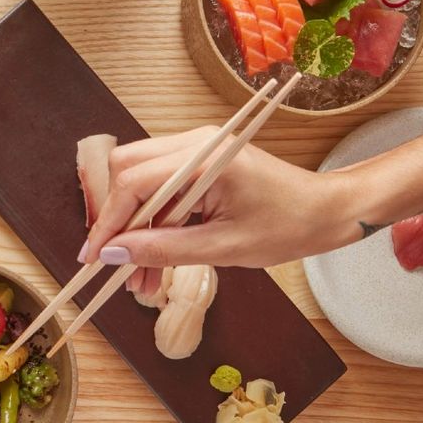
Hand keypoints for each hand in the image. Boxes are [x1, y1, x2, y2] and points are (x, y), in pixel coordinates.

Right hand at [80, 127, 359, 277]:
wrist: (329, 211)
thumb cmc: (288, 227)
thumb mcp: (224, 249)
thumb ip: (165, 250)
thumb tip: (114, 254)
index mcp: (204, 157)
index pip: (134, 181)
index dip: (108, 221)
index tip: (94, 257)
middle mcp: (194, 143)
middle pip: (128, 170)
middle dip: (116, 220)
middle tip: (113, 264)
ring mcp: (196, 150)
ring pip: (141, 181)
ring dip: (135, 227)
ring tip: (139, 280)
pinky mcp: (200, 163)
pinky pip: (162, 188)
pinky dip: (154, 223)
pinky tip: (155, 261)